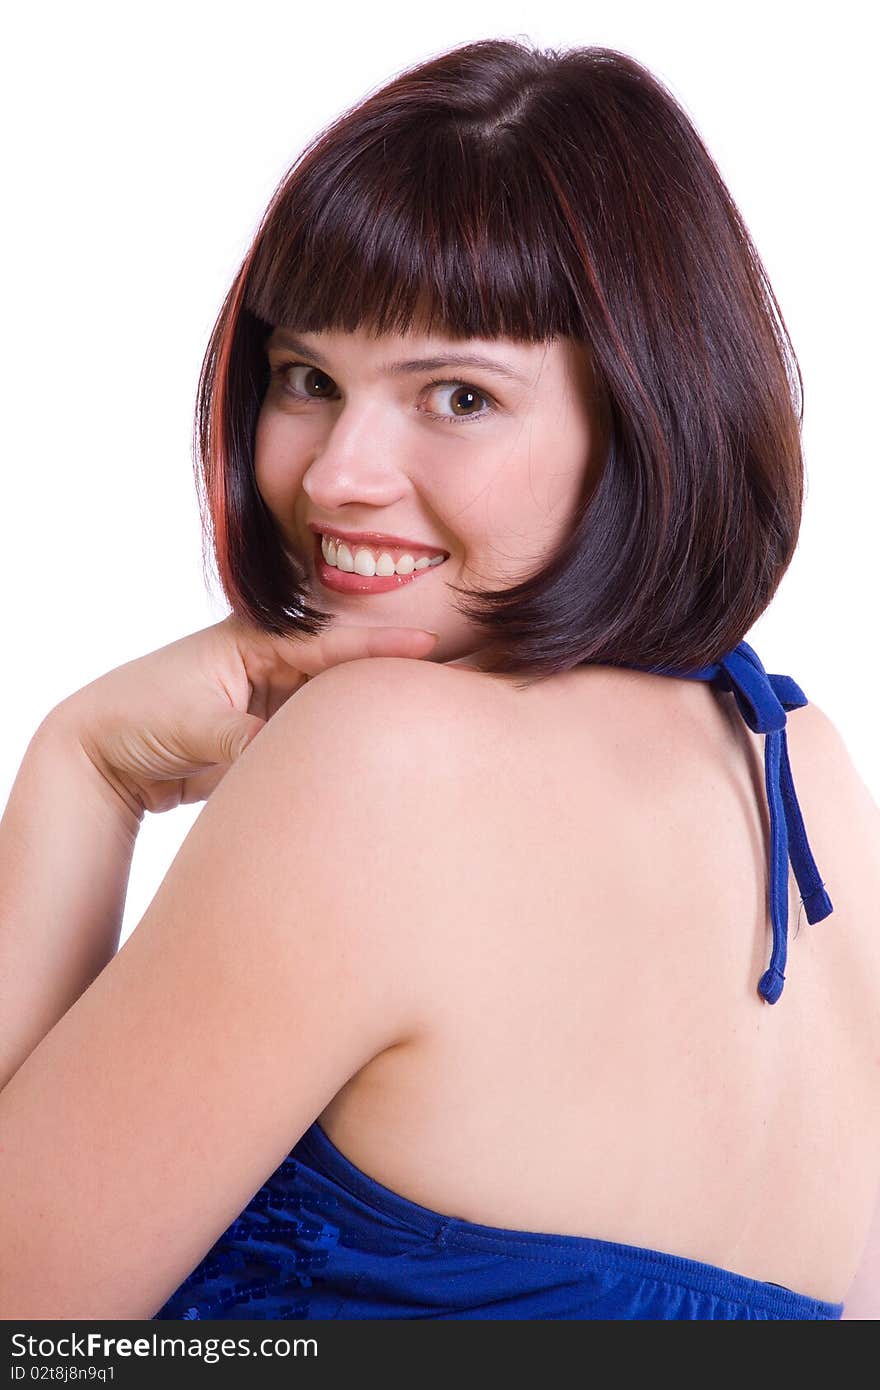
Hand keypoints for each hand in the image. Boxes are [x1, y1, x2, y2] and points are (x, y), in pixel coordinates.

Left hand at [47, 615, 439, 816]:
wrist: (100, 754)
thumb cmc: (137, 716)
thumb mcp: (194, 723)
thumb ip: (246, 739)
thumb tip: (289, 754)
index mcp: (254, 638)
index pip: (331, 642)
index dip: (381, 647)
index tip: (430, 645)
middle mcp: (271, 664)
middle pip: (344, 670)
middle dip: (391, 674)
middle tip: (455, 676)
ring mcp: (273, 700)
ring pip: (334, 706)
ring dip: (369, 713)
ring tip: (429, 719)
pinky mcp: (269, 736)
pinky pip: (316, 737)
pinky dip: (343, 745)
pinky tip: (381, 755)